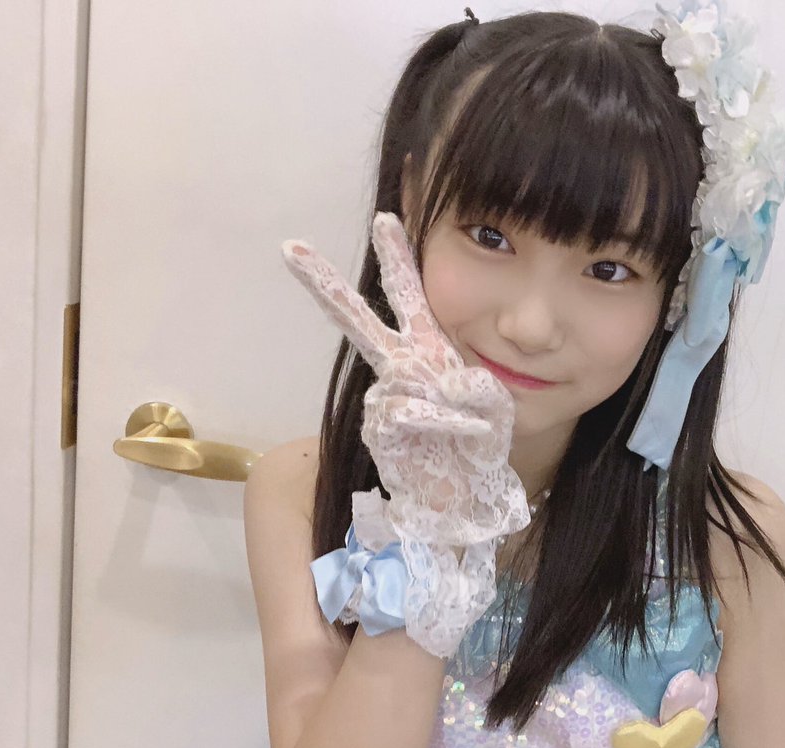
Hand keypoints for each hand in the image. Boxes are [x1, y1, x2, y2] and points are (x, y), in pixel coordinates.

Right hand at [281, 212, 530, 548]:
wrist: (467, 494)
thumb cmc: (480, 442)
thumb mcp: (495, 401)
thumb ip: (477, 384)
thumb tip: (452, 380)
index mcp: (426, 346)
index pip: (407, 295)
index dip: (397, 256)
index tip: (387, 216)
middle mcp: (398, 366)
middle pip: (356, 317)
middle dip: (324, 282)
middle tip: (289, 248)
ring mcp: (384, 396)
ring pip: (401, 372)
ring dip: (446, 397)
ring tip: (475, 422)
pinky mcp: (379, 429)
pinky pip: (409, 409)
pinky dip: (443, 419)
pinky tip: (467, 431)